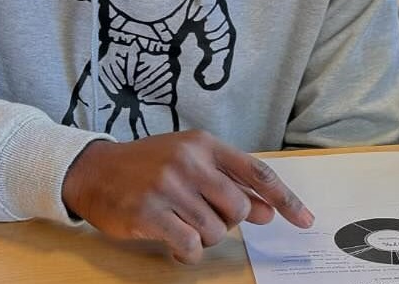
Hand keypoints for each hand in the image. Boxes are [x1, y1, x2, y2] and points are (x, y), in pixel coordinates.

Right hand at [62, 131, 313, 263]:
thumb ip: (229, 183)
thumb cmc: (147, 167)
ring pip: (216, 231)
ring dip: (204, 238)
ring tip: (182, 226)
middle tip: (202, 216)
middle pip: (239, 208)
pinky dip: (188, 254)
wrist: (93, 171)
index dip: (285, 199)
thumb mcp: (190, 163)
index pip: (257, 172)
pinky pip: (191, 246)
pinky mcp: (150, 213)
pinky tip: (175, 245)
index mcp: (204, 144)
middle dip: (227, 222)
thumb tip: (268, 212)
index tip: (305, 220)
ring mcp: (169, 187)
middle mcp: (189, 161)